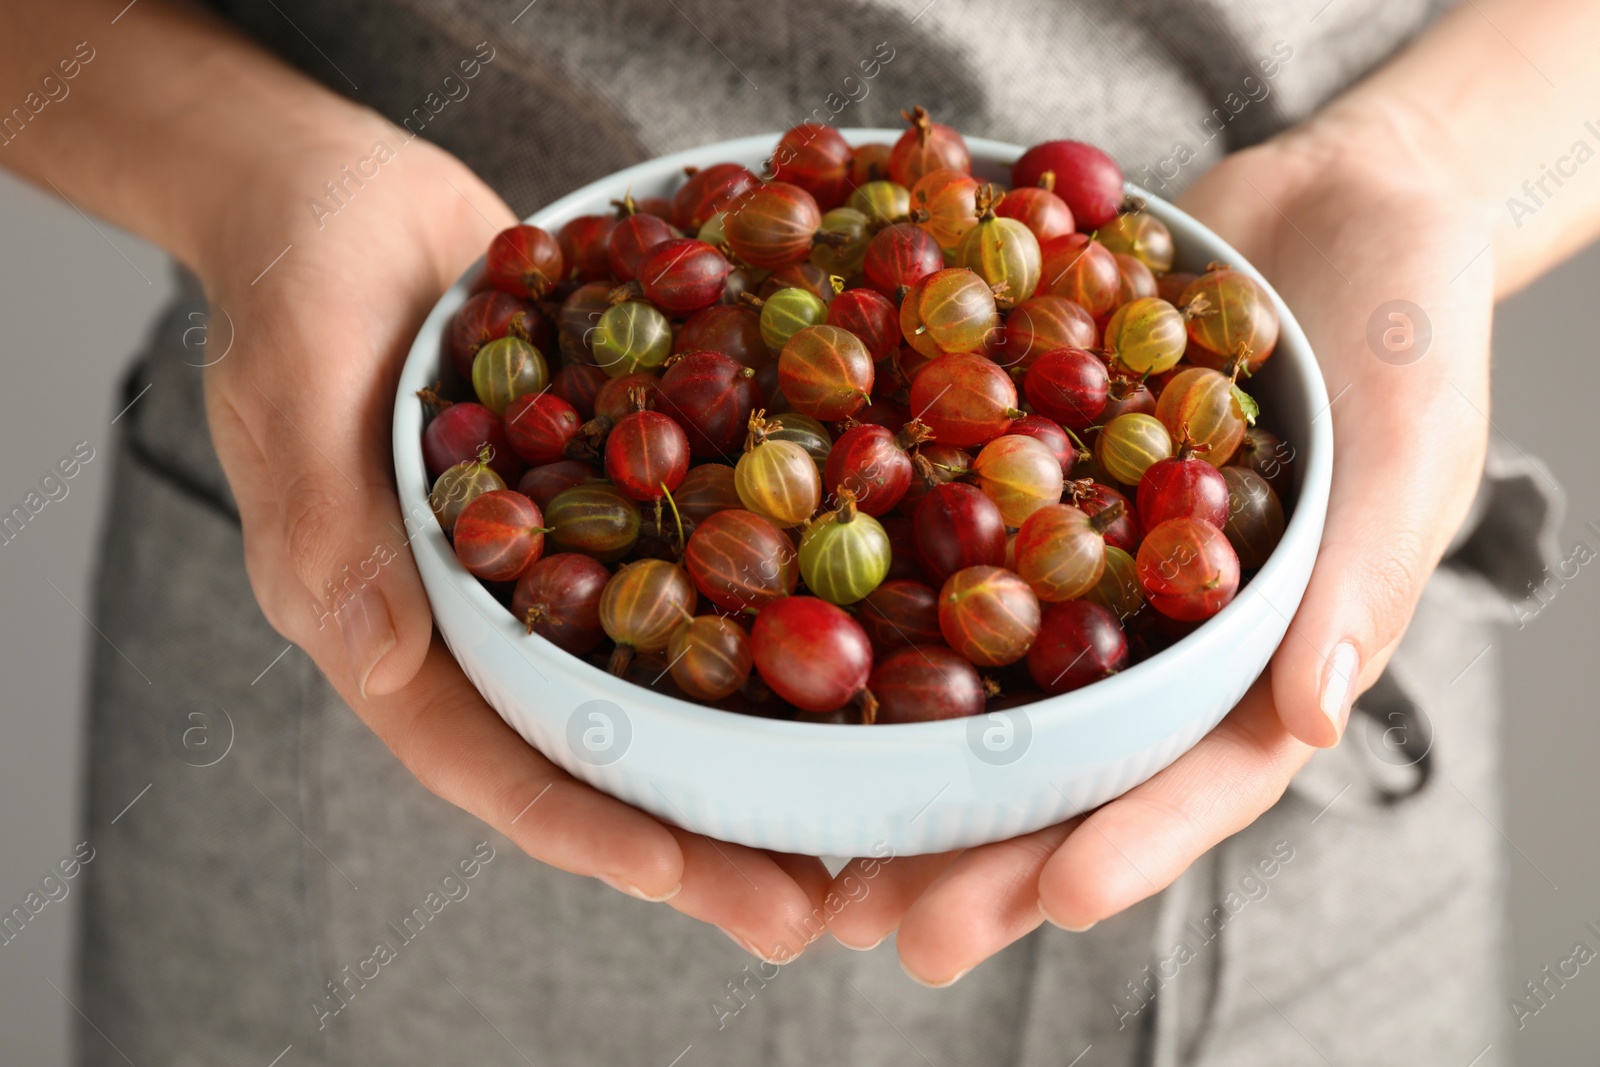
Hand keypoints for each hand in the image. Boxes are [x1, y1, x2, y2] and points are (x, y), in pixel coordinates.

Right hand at [202, 116, 830, 952]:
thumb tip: (375, 656)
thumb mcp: (290, 382)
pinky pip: (701, 565)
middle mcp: (493, 618)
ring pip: (670, 680)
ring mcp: (564, 562)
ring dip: (761, 752)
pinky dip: (776, 610)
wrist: (353, 189)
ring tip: (868, 816)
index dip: (600, 839)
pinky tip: (869, 643)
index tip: (707, 893)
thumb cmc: (293, 277)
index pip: (496, 764)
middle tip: (824, 907)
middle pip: (608, 752)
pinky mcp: (617, 494)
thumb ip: (323, 518)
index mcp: (399, 626)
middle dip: (707, 836)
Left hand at [824, 115, 1494, 981]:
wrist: (1329, 200)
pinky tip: (792, 656)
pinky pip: (948, 553)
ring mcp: (1086, 566)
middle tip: (892, 926)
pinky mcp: (1023, 490)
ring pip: (989, 686)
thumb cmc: (1412, 324)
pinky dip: (880, 605)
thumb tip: (1313, 720)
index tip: (1058, 902)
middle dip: (989, 851)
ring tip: (820, 849)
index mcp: (1269, 655)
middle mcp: (1162, 632)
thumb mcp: (1411, 440)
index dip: (1138, 843)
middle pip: (1073, 764)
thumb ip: (1361, 574)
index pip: (1207, 775)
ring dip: (909, 771)